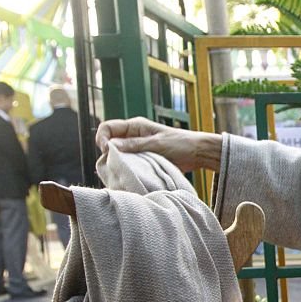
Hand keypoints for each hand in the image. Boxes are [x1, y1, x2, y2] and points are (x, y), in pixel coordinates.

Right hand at [95, 117, 221, 171]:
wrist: (198, 153)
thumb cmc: (181, 144)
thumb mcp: (156, 144)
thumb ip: (134, 145)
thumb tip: (111, 146)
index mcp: (135, 126)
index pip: (107, 127)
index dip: (102, 138)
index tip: (107, 152)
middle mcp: (133, 135)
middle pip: (110, 142)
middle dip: (108, 153)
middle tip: (114, 165)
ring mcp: (138, 148)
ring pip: (118, 154)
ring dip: (118, 162)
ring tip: (121, 171)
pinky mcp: (143, 159)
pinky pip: (129, 163)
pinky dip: (127, 168)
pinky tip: (129, 175)